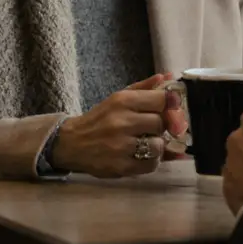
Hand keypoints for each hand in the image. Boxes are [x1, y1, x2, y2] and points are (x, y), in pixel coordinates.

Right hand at [51, 73, 176, 177]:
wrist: (71, 143)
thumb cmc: (100, 119)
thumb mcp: (119, 98)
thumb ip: (145, 88)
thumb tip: (168, 77)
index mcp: (122, 101)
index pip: (162, 100)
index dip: (171, 106)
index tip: (171, 110)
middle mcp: (122, 122)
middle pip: (161, 123)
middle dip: (161, 127)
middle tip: (153, 129)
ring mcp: (121, 146)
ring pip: (159, 145)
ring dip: (157, 145)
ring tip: (147, 143)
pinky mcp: (120, 166)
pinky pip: (151, 165)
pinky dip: (152, 161)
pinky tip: (142, 156)